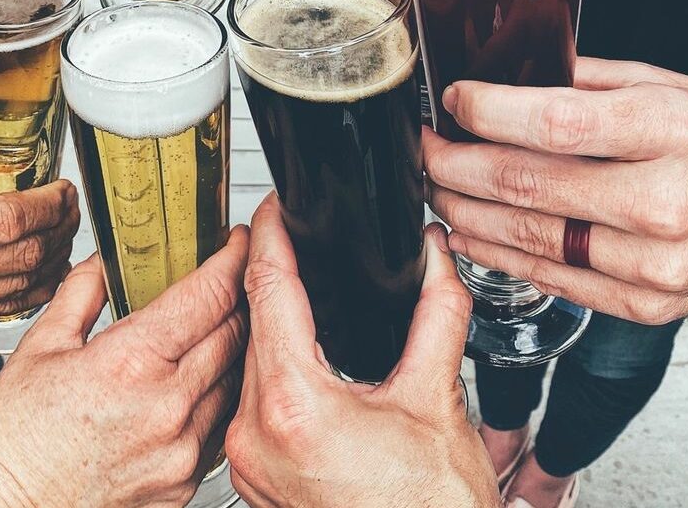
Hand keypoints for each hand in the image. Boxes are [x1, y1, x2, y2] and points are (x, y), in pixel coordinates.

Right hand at [0, 145, 79, 339]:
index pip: (3, 222)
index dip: (47, 205)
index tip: (63, 186)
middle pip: (21, 259)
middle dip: (60, 230)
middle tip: (71, 204)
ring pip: (16, 290)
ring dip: (52, 260)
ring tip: (63, 230)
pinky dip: (29, 289)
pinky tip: (42, 266)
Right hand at [0, 230, 249, 507]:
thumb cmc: (12, 442)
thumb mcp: (40, 346)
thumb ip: (83, 291)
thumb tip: (105, 259)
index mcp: (132, 362)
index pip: (209, 294)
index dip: (231, 258)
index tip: (235, 241)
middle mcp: (167, 407)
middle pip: (234, 332)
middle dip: (239, 294)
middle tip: (232, 272)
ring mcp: (181, 451)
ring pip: (235, 378)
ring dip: (234, 344)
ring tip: (219, 322)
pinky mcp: (183, 484)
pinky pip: (219, 423)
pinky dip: (219, 392)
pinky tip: (200, 378)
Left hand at [226, 195, 497, 507]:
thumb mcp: (437, 399)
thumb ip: (436, 314)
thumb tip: (435, 260)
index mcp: (295, 407)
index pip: (269, 290)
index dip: (271, 236)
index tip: (275, 207)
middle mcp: (257, 437)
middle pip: (254, 326)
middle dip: (273, 276)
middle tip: (291, 238)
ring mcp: (250, 464)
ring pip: (250, 364)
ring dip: (271, 323)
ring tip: (296, 288)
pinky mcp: (256, 481)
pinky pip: (253, 401)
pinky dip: (273, 367)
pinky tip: (298, 353)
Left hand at [426, 58, 687, 324]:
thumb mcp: (671, 87)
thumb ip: (588, 79)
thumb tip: (510, 71)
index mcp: (669, 131)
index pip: (555, 124)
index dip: (487, 112)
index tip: (453, 100)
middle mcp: (662, 202)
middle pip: (528, 184)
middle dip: (457, 164)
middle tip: (426, 148)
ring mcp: (653, 263)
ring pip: (529, 237)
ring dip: (465, 211)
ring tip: (436, 187)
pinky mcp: (644, 304)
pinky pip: (553, 279)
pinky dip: (500, 255)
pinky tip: (469, 233)